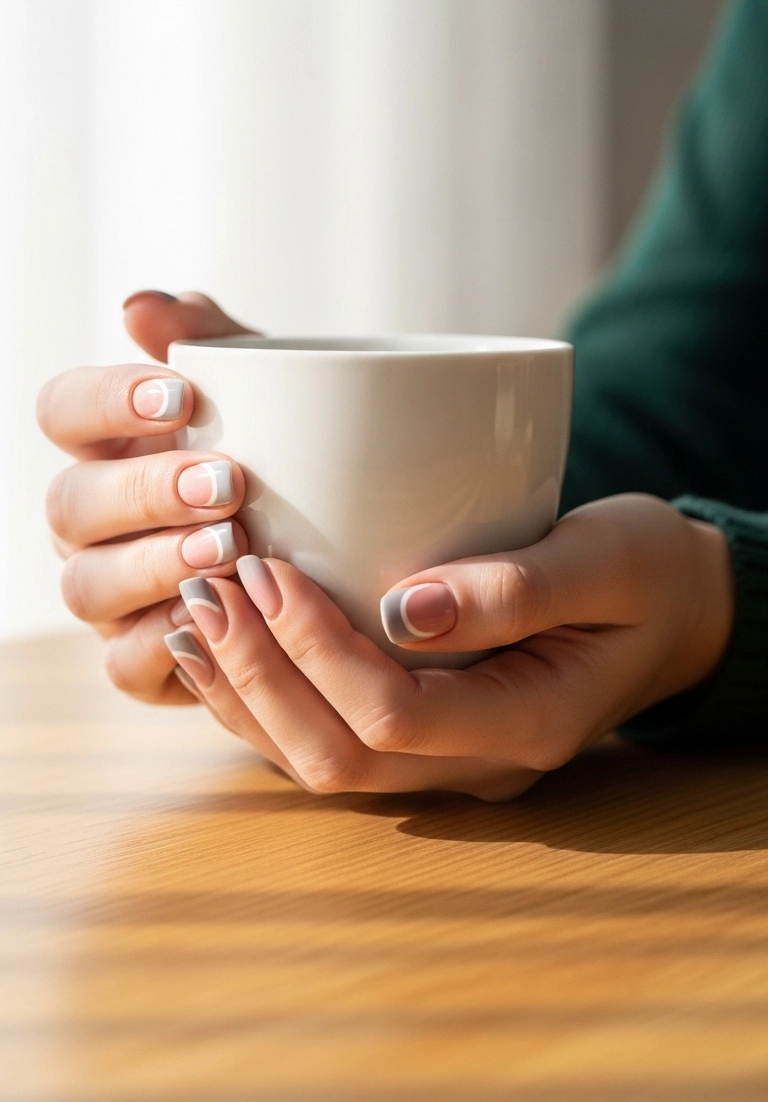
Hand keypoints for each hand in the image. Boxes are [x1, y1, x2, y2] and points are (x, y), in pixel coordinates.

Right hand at [37, 291, 253, 703]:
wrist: (345, 554)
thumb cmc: (289, 456)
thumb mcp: (269, 392)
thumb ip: (212, 340)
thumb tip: (141, 306)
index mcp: (106, 442)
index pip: (62, 408)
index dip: (107, 399)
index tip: (185, 395)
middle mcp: (89, 521)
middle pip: (69, 502)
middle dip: (145, 491)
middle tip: (226, 482)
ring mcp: (106, 595)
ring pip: (87, 586)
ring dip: (157, 566)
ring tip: (232, 548)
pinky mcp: (137, 660)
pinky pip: (125, 664)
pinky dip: (169, 644)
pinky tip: (222, 619)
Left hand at [172, 493, 733, 799]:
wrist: (672, 611)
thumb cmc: (647, 573)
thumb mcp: (607, 559)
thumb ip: (518, 588)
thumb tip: (406, 609)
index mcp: (528, 724)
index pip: (393, 715)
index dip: (314, 649)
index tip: (266, 567)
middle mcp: (478, 763)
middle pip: (337, 756)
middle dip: (258, 676)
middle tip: (207, 590)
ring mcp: (449, 759)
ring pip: (319, 762)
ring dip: (245, 693)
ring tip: (191, 616)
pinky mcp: (425, 734)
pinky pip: (329, 738)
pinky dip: (265, 698)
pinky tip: (222, 648)